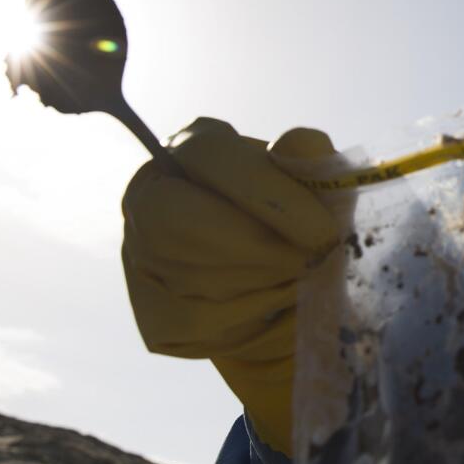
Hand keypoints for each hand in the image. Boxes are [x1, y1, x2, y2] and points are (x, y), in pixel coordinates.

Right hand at [122, 118, 354, 453]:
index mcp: (191, 148)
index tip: (323, 230)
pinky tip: (276, 305)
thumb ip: (315, 161)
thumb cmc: (302, 223)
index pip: (206, 155)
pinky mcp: (149, 313)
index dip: (267, 194)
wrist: (289, 291)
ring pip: (189, 274)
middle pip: (179, 221)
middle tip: (313, 263)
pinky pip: (192, 319)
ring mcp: (140, 256)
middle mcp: (149, 195)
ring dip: (261, 283)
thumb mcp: (320, 187)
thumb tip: (297, 144)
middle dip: (257, 248)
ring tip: (303, 280)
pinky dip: (248, 317)